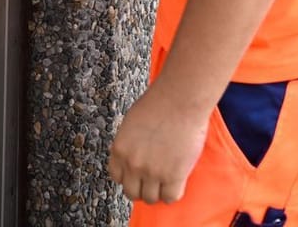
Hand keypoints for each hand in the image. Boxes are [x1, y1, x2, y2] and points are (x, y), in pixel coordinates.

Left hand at [107, 81, 207, 203]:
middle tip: (153, 180)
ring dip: (158, 191)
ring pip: (151, 198)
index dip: (129, 176)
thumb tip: (135, 155)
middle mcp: (132, 164)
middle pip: (132, 192)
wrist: (180, 99)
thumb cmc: (160, 103)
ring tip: (167, 181)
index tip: (138, 174)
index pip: (117, 177)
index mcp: (119, 150)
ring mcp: (152, 172)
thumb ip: (130, 143)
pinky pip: (171, 197)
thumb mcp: (132, 122)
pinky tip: (178, 181)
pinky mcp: (173, 175)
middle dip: (142, 188)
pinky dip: (174, 192)